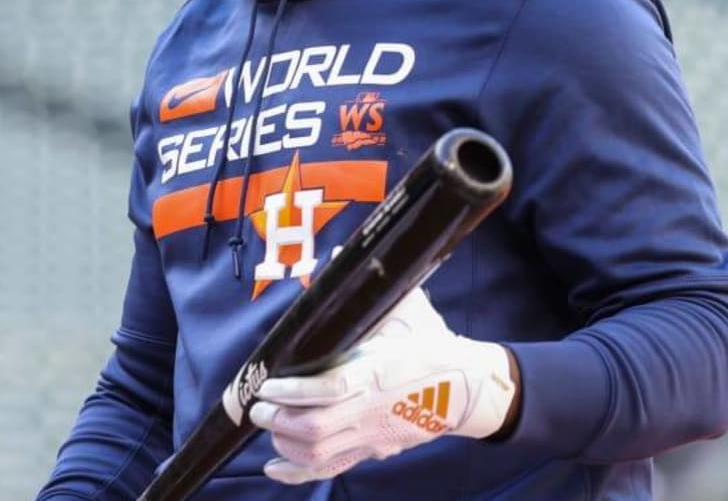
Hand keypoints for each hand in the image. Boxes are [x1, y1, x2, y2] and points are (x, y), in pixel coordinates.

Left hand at [247, 286, 519, 484]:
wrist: (467, 386)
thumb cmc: (431, 344)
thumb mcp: (405, 309)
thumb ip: (370, 287)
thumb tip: (337, 254)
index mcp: (379, 372)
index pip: (329, 390)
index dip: (293, 392)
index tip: (269, 383)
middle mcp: (373, 409)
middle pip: (317, 429)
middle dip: (280, 420)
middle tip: (260, 407)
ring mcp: (374, 435)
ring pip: (321, 454)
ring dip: (286, 443)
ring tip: (269, 425)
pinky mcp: (374, 449)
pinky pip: (331, 469)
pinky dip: (298, 472)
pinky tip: (273, 467)